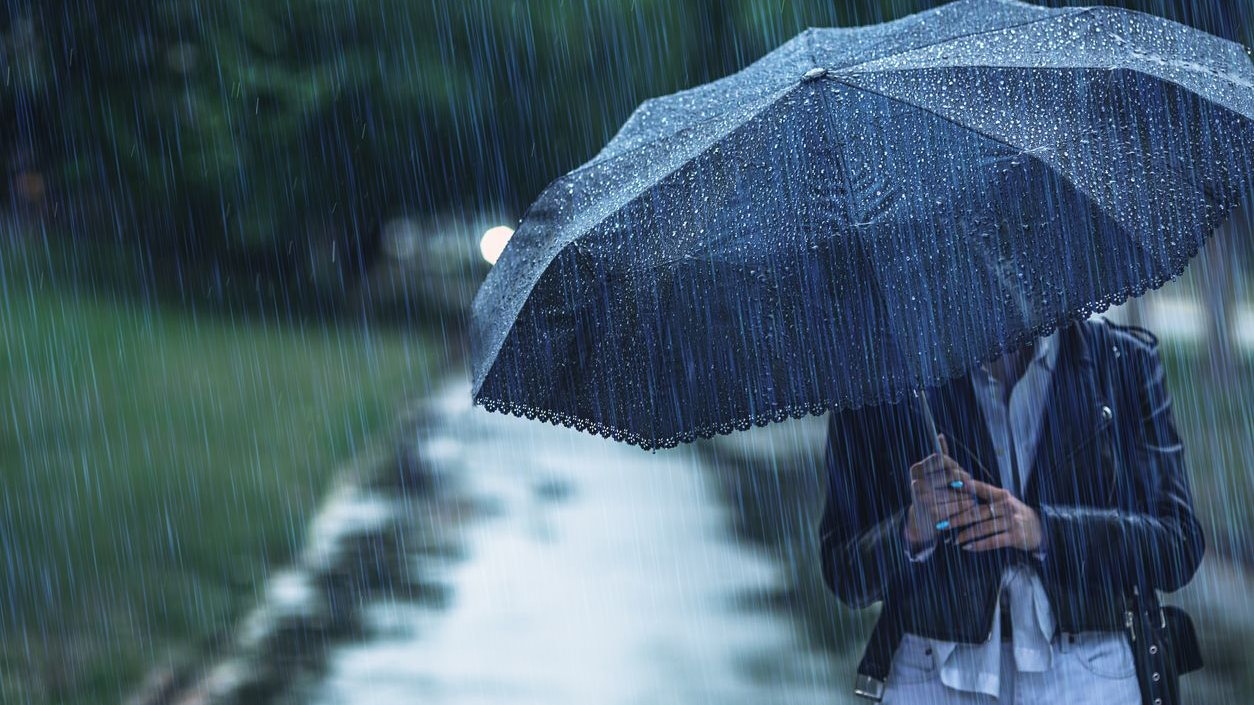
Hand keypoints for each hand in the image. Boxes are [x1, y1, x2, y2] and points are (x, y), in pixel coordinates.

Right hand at [903, 435, 975, 549]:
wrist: (921, 522)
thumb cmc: (932, 494)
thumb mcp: (934, 475)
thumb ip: (940, 458)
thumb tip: (940, 436)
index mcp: (916, 469)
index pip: (941, 458)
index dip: (955, 466)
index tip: (961, 474)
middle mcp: (916, 481)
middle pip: (950, 473)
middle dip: (963, 480)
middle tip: (969, 487)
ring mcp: (922, 497)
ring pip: (956, 491)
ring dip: (967, 495)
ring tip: (968, 499)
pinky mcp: (931, 512)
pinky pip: (957, 505)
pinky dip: (965, 507)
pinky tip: (966, 509)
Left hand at [947, 480, 1042, 551]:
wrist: (1040, 528)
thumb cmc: (1014, 513)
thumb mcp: (1004, 501)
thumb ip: (986, 496)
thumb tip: (960, 491)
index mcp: (1002, 495)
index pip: (983, 489)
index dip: (968, 486)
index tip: (952, 485)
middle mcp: (1007, 507)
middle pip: (977, 512)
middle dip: (957, 518)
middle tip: (942, 523)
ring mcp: (1011, 522)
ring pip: (983, 528)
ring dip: (966, 535)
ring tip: (952, 539)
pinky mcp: (1015, 536)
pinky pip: (993, 541)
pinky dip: (979, 545)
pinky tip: (967, 547)